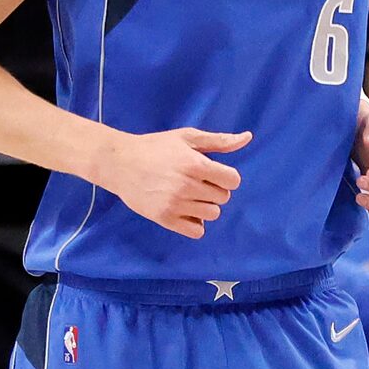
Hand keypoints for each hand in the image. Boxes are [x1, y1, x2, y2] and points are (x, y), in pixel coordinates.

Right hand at [97, 126, 249, 238]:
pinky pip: (197, 231)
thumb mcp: (187, 137)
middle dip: (214, 190)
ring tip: (189, 196)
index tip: (212, 173)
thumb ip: (219, 141)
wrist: (120, 163)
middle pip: (223, 198)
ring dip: (205, 207)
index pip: (232, 181)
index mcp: (195, 164)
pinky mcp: (165, 218)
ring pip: (212, 215)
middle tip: (196, 182)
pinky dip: (195, 223)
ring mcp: (176, 204)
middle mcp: (187, 186)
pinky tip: (185, 211)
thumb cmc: (155, 147)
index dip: (226, 177)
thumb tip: (247, 138)